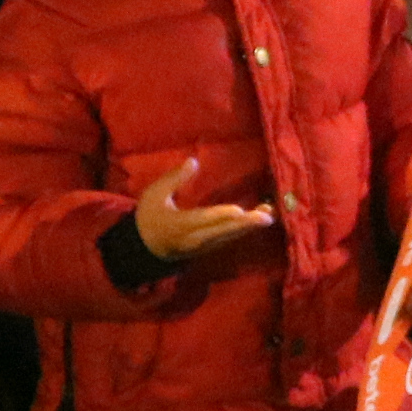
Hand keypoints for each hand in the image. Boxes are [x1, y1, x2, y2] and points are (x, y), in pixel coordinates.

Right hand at [131, 157, 275, 261]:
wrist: (142, 249)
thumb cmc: (148, 217)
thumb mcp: (154, 195)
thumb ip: (174, 178)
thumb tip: (194, 161)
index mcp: (178, 225)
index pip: (202, 220)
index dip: (220, 215)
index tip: (239, 210)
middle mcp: (193, 238)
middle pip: (222, 232)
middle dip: (245, 224)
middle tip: (266, 216)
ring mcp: (202, 246)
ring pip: (228, 237)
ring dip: (249, 227)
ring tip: (268, 214)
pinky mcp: (207, 248)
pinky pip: (227, 239)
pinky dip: (242, 230)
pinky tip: (256, 220)